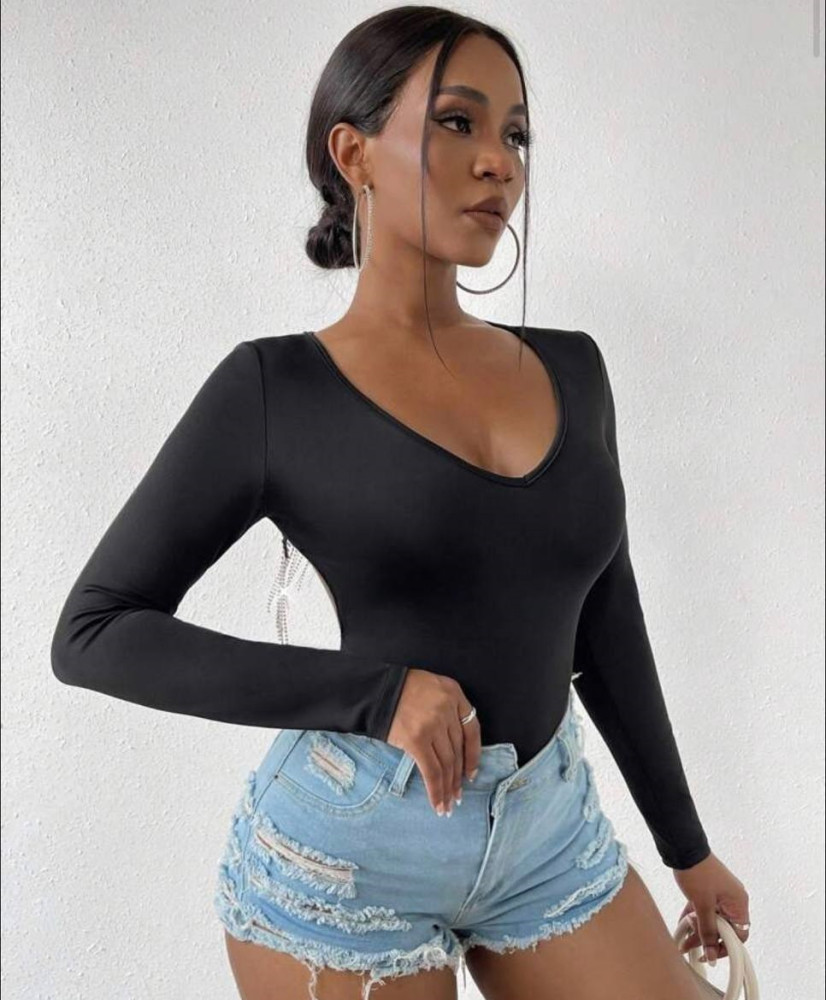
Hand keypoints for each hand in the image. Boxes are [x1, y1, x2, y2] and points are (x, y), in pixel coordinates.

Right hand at [385, 668, 480, 816]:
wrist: (376, 689)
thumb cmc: (402, 689)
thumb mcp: (432, 688)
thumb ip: (447, 709)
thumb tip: (453, 748)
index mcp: (454, 693)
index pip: (472, 730)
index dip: (473, 755)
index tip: (471, 774)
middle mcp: (447, 709)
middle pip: (457, 750)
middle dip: (458, 778)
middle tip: (457, 797)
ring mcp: (433, 725)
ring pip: (447, 763)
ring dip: (448, 788)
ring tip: (447, 805)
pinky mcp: (417, 740)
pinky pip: (431, 770)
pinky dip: (435, 790)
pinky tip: (437, 803)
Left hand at [673, 852, 750, 964]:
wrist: (682, 847)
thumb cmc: (697, 870)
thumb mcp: (702, 905)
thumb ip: (707, 930)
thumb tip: (712, 953)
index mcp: (739, 903)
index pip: (739, 935)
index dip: (725, 947)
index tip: (711, 955)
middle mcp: (733, 899)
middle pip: (724, 928)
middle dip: (707, 937)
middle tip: (691, 944)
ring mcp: (721, 893)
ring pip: (713, 918)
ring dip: (698, 927)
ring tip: (684, 935)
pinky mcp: (709, 889)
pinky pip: (705, 908)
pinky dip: (696, 916)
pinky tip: (683, 923)